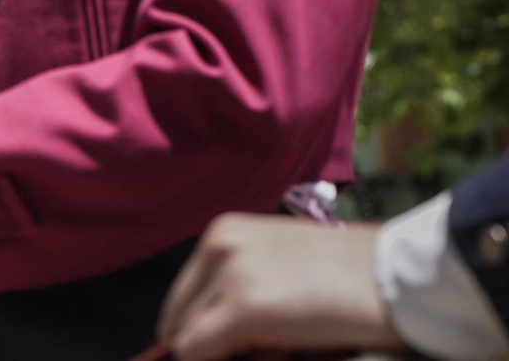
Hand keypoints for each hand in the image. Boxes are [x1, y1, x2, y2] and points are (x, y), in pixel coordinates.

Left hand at [158, 214, 403, 360]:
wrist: (400, 276)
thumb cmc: (354, 276)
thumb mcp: (282, 266)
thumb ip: (242, 286)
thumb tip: (214, 333)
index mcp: (225, 232)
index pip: (184, 294)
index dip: (195, 329)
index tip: (220, 350)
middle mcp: (219, 245)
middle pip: (181, 315)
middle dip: (204, 345)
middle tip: (250, 353)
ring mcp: (230, 275)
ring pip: (187, 337)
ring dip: (219, 354)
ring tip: (270, 351)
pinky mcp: (243, 308)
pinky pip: (196, 350)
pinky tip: (266, 357)